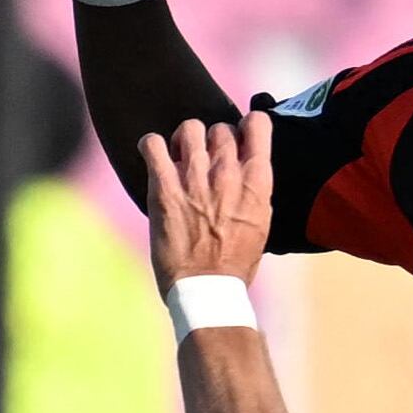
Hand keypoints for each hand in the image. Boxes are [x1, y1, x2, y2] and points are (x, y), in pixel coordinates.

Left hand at [140, 112, 271, 293]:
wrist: (207, 289)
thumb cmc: (236, 263)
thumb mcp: (261, 222)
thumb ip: (254, 189)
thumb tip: (247, 170)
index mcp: (256, 180)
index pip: (257, 124)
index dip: (246, 125)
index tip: (239, 137)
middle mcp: (227, 172)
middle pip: (220, 128)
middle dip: (213, 140)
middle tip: (205, 160)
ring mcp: (194, 177)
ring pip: (189, 129)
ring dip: (185, 141)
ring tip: (180, 158)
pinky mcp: (164, 188)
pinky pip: (153, 145)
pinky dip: (151, 146)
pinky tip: (155, 156)